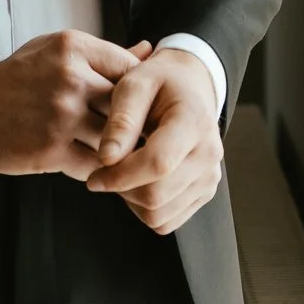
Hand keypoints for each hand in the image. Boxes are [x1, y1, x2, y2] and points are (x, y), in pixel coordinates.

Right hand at [0, 31, 148, 178]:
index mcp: (75, 48)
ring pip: (114, 139)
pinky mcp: (50, 149)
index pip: (131, 69)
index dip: (141, 92)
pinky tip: (94, 164)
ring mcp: (61, 115)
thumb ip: (104, 54)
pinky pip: (92, 164)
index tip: (144, 104)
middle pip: (127, 105)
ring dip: (118, 149)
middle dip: (137, 123)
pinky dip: (97, 168)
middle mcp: (70, 79)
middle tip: (145, 134)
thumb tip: (149, 51)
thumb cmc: (19, 77)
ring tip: (121, 153)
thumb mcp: (58, 50)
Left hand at [84, 46, 223, 233]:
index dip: (120, 176)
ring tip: (123, 171)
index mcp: (193, 121)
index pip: (158, 163)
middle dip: (120, 189)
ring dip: (131, 200)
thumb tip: (106, 158)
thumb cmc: (159, 82)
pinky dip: (145, 208)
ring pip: (159, 215)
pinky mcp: (204, 192)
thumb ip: (121, 120)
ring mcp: (209, 177)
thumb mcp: (135, 84)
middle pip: (156, 196)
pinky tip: (139, 180)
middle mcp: (209, 154)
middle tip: (103, 171)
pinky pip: (167, 221)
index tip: (94, 175)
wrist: (191, 86)